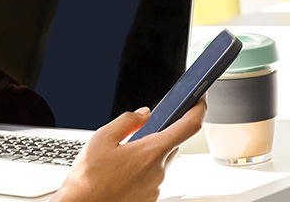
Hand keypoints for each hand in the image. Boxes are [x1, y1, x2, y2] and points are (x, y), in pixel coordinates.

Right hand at [51, 99, 206, 201]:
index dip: (198, 108)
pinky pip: (154, 176)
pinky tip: (122, 170)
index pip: (188, 126)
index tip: (199, 99)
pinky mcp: (150, 198)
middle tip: (143, 128)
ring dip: (150, 152)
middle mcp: (159, 170)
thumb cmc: (89, 178)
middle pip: (173, 143)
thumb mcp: (102, 138)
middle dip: (162, 132)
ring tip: (122, 154)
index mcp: (151, 151)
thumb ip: (127, 121)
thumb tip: (143, 114)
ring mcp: (156, 186)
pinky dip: (144, 168)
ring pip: (162, 161)